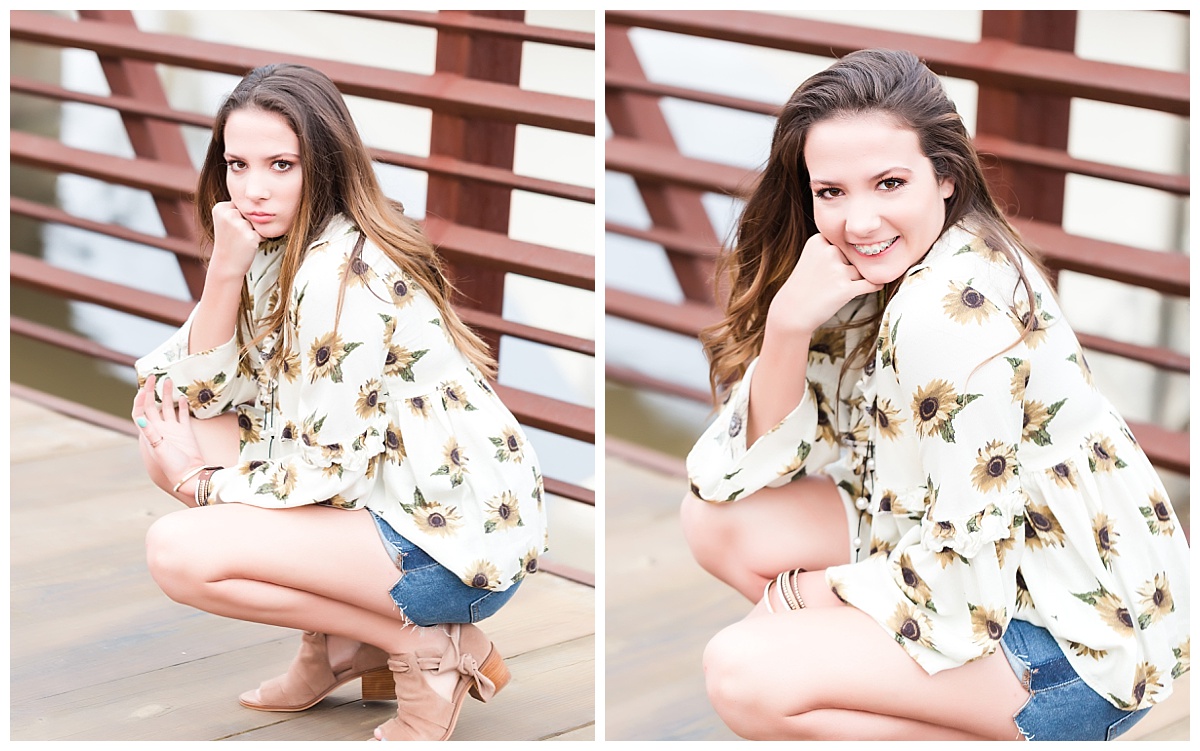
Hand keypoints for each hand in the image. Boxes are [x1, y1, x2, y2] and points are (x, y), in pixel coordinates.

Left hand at [133, 374, 205, 500]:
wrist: (190, 474)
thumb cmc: (172, 464)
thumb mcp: (159, 448)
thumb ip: (151, 433)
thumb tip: (140, 420)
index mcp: (149, 432)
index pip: (140, 412)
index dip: (139, 400)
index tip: (143, 388)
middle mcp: (159, 429)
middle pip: (152, 406)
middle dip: (151, 391)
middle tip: (154, 377)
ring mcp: (172, 430)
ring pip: (167, 407)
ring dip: (167, 395)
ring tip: (168, 381)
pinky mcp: (185, 431)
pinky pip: (182, 415)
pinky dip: (182, 406)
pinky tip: (182, 397)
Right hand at [209, 201, 260, 281]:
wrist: (226, 264)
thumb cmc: (229, 241)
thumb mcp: (226, 220)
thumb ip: (237, 209)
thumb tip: (258, 201)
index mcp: (220, 208)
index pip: (241, 205)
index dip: (239, 217)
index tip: (230, 228)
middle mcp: (229, 214)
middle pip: (249, 213)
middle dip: (247, 223)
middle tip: (236, 235)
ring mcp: (240, 225)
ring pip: (256, 222)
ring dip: (253, 231)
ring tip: (241, 240)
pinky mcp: (250, 236)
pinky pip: (262, 233)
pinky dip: (258, 238)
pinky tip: (247, 245)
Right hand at [766, 233, 883, 335]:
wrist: (792, 311)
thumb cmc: (804, 286)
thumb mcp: (812, 257)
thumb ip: (835, 250)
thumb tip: (870, 252)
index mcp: (818, 241)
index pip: (843, 242)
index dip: (841, 254)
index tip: (831, 264)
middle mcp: (829, 252)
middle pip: (853, 255)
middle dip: (849, 266)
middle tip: (831, 279)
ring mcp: (838, 270)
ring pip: (861, 270)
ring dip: (856, 279)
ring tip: (838, 288)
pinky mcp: (846, 289)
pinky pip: (871, 284)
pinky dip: (875, 285)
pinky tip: (873, 286)